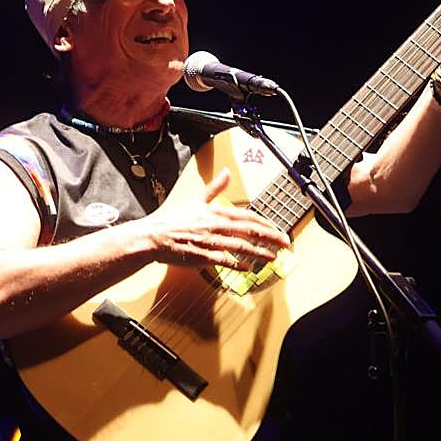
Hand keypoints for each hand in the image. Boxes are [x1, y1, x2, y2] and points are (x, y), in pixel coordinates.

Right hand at [143, 168, 290, 270]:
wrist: (153, 236)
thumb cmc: (173, 220)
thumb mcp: (196, 199)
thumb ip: (214, 188)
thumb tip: (226, 172)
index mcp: (216, 212)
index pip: (248, 216)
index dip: (266, 222)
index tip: (278, 229)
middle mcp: (216, 225)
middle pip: (249, 230)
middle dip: (270, 237)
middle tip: (286, 243)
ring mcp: (210, 241)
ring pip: (240, 245)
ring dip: (259, 252)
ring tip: (273, 257)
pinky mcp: (202, 255)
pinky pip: (222, 260)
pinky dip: (235, 264)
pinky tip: (247, 268)